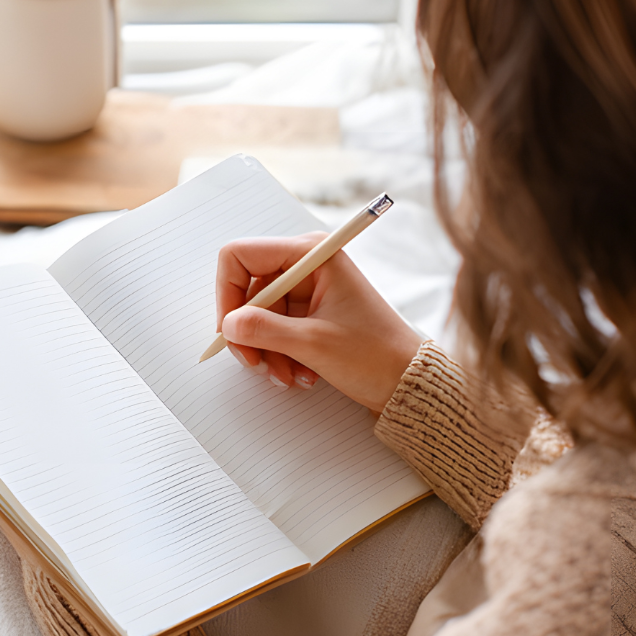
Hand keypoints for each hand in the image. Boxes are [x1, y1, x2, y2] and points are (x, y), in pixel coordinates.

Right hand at [216, 235, 423, 413]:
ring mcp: (309, 290)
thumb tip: (228, 325)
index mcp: (312, 254)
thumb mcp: (313, 343)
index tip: (229, 329)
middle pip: (248, 290)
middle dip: (249, 331)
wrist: (407, 381)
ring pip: (259, 316)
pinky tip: (299, 374)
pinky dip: (279, 355)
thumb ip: (264, 330)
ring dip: (266, 350)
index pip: (242, 255)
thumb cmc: (376, 354)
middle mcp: (307, 265)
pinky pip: (275, 330)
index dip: (228, 292)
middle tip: (257, 363)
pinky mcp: (310, 312)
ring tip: (288, 376)